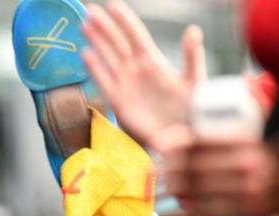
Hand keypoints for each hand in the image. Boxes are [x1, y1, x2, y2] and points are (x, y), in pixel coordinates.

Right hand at [81, 0, 205, 151]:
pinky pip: (103, 80)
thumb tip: (193, 29)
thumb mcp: (195, 81)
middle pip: (116, 43)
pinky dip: (94, 68)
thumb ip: (192, 56)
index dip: (124, 20)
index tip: (112, 4)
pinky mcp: (118, 101)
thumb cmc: (191, 112)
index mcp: (153, 62)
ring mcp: (125, 84)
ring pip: (107, 57)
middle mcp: (136, 70)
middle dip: (103, 27)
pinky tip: (85, 54)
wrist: (179, 139)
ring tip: (84, 25)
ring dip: (95, 42)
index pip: (135, 35)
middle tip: (89, 10)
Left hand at [162, 135, 278, 215]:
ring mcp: (251, 185)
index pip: (200, 140)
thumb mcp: (236, 141)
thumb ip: (204, 139)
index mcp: (243, 139)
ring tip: (158, 192)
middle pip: (194, 165)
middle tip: (154, 173)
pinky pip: (208, 210)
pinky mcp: (249, 207)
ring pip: (197, 188)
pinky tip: (171, 211)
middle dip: (169, 170)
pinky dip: (185, 211)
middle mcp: (248, 160)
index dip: (174, 145)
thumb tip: (162, 143)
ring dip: (172, 191)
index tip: (157, 148)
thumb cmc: (251, 158)